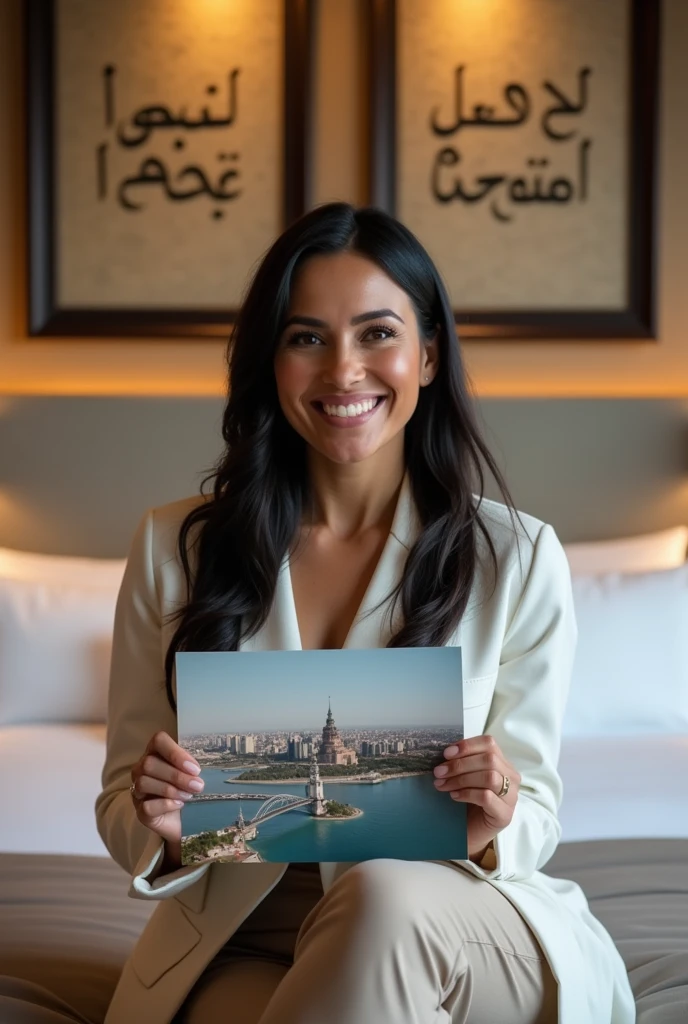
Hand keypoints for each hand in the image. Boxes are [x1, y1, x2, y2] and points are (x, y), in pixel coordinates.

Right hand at [130, 731, 203, 844]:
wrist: (186, 820)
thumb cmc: (189, 790)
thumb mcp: (192, 774)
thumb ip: (191, 767)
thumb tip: (196, 769)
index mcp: (156, 753)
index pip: (158, 741)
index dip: (174, 753)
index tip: (194, 768)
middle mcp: (142, 769)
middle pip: (149, 763)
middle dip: (176, 775)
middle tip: (198, 786)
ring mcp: (138, 791)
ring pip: (144, 783)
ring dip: (170, 789)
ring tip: (189, 796)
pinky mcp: (140, 812)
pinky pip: (146, 805)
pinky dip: (164, 804)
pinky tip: (179, 805)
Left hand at [433, 735, 520, 860]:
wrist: (470, 833)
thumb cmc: (467, 802)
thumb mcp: (465, 777)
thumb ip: (462, 762)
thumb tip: (444, 752)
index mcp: (503, 763)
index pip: (489, 744)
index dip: (467, 745)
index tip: (445, 753)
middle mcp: (512, 778)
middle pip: (489, 759)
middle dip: (460, 764)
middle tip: (438, 772)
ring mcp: (511, 797)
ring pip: (490, 777)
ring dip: (461, 779)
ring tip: (443, 785)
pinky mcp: (505, 815)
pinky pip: (487, 797)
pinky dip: (467, 794)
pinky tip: (454, 796)